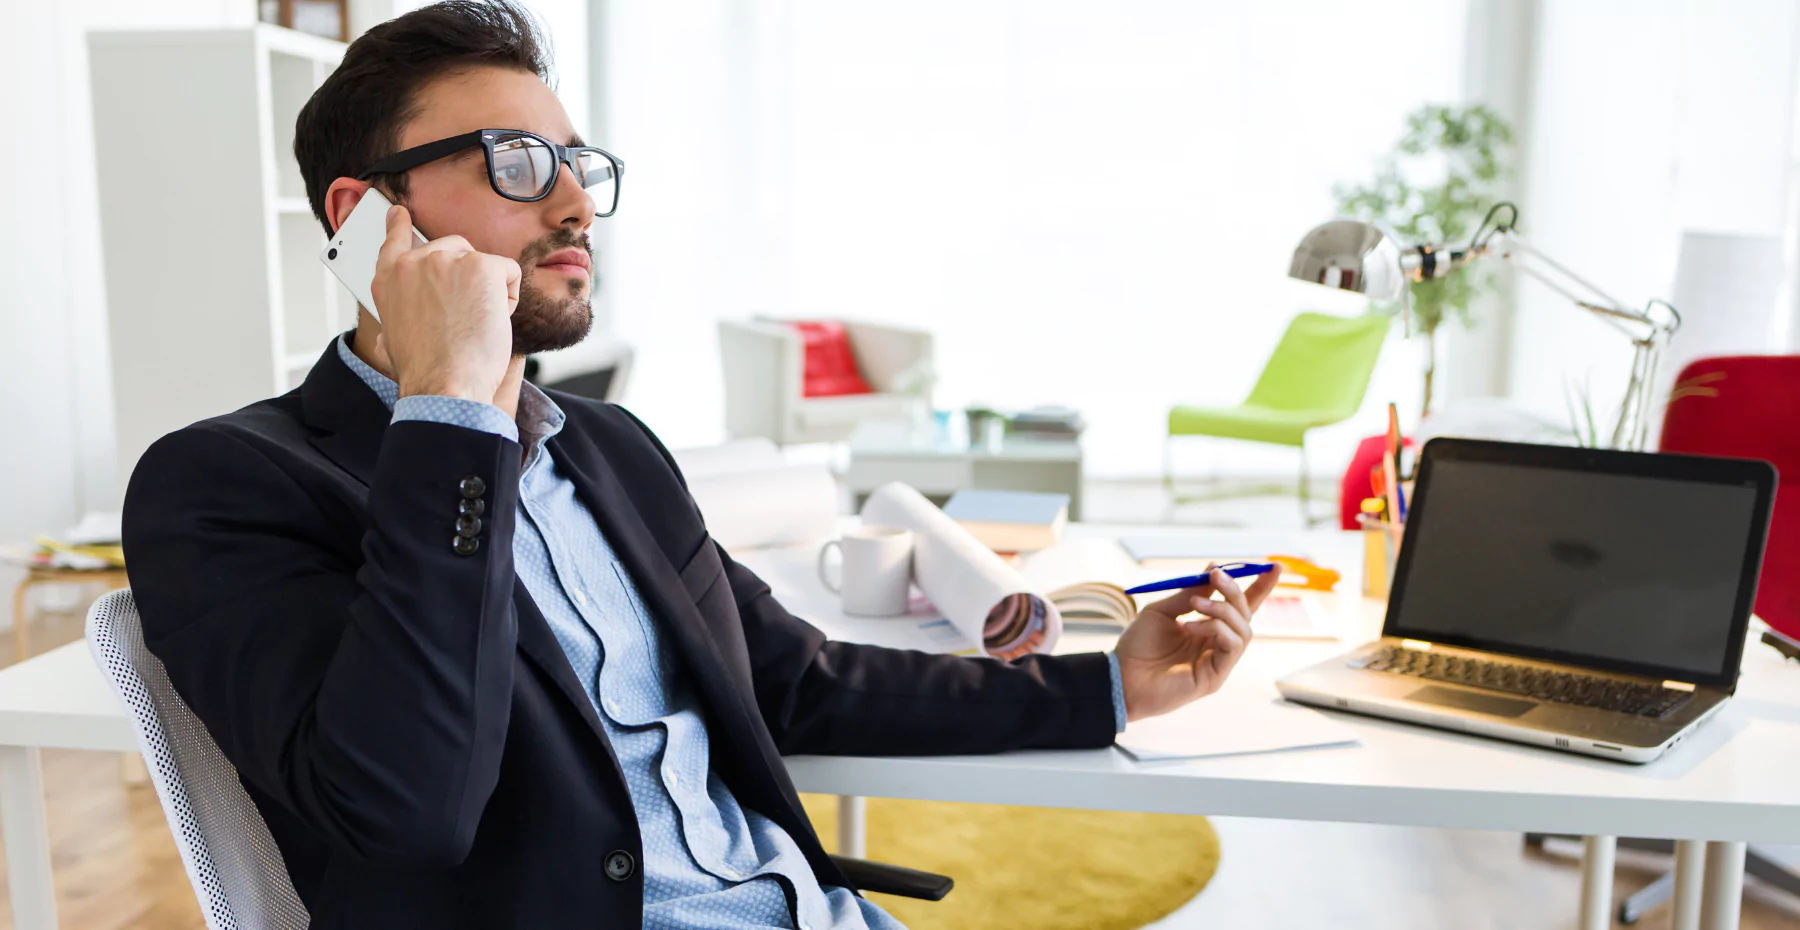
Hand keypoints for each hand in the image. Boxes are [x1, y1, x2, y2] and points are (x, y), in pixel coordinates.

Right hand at [370, 203, 520, 402]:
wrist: (444, 385)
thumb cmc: (425, 372)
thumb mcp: (394, 338)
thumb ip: (399, 315)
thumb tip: (388, 338)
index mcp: (389, 280)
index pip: (395, 240)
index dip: (399, 225)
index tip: (400, 213)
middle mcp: (414, 263)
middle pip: (454, 248)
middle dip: (469, 276)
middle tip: (466, 316)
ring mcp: (446, 260)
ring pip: (485, 265)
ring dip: (489, 293)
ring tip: (474, 326)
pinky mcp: (480, 266)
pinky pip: (509, 273)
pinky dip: (509, 298)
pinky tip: (492, 321)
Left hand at [1114, 563, 1281, 722]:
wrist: (1121, 676)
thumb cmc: (1138, 646)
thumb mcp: (1162, 610)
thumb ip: (1188, 592)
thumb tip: (1214, 568)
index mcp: (1208, 627)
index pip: (1241, 606)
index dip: (1260, 587)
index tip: (1275, 566)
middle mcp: (1218, 644)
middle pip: (1246, 614)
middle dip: (1236, 590)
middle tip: (1217, 575)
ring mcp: (1220, 661)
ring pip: (1244, 629)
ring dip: (1222, 609)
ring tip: (1195, 603)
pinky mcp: (1216, 676)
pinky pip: (1232, 646)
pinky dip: (1214, 629)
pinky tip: (1189, 627)